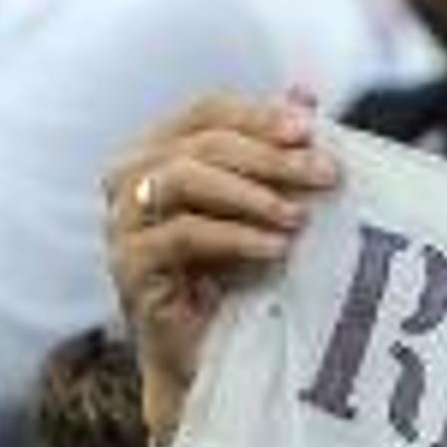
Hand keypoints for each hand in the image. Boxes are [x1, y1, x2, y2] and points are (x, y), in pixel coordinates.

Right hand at [102, 90, 335, 443]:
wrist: (210, 356)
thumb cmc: (238, 274)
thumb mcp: (264, 206)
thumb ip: (275, 151)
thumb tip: (305, 91)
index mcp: (158, 151)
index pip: (204, 111)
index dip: (256, 113)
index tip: (312, 127)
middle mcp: (128, 179)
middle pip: (198, 143)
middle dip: (269, 155)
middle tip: (325, 173)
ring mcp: (121, 223)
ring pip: (181, 179)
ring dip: (250, 191)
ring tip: (300, 214)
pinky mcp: (128, 268)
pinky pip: (180, 235)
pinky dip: (234, 235)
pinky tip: (277, 246)